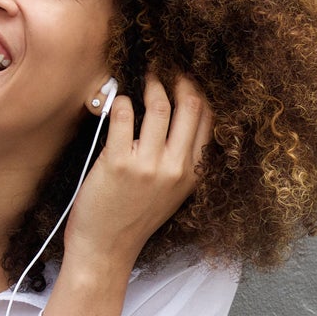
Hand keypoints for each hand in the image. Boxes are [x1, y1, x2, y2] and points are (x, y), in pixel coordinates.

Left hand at [66, 72, 213, 267]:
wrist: (106, 249)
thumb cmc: (135, 218)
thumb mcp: (172, 192)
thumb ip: (182, 159)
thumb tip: (181, 115)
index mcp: (194, 173)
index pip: (210, 119)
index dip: (201, 91)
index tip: (189, 76)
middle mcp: (177, 167)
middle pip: (190, 105)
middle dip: (180, 79)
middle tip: (168, 66)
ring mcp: (148, 165)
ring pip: (159, 106)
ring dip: (152, 84)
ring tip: (146, 77)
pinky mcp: (118, 163)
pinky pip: (124, 116)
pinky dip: (122, 102)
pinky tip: (120, 102)